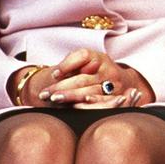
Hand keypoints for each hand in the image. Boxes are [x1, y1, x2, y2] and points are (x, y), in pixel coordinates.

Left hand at [27, 49, 154, 108]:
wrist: (120, 82)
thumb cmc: (94, 72)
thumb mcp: (86, 63)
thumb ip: (72, 64)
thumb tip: (56, 74)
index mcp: (99, 58)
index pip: (83, 56)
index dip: (67, 64)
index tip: (54, 74)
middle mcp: (107, 70)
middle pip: (83, 78)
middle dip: (62, 86)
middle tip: (44, 93)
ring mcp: (113, 86)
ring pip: (89, 92)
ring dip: (69, 97)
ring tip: (53, 99)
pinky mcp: (115, 99)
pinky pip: (99, 104)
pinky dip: (84, 106)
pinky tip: (73, 107)